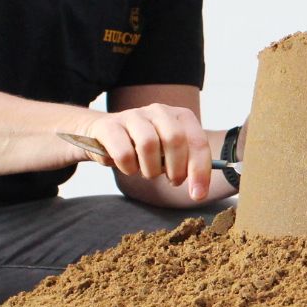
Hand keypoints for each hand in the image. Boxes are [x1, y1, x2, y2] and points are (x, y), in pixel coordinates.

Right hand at [83, 103, 212, 201]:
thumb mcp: (170, 153)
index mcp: (180, 116)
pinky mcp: (109, 126)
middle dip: (176, 169)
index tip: (198, 195)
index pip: (198, 141)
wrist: (106, 133)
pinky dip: (128, 168)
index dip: (200, 170)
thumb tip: (199, 191)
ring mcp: (133, 116)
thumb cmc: (145, 148)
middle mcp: (159, 111)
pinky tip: (128, 167)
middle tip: (173, 181)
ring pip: (148, 144)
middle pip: (175, 139)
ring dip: (151, 169)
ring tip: (148, 173)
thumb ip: (187, 165)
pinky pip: (123, 153)